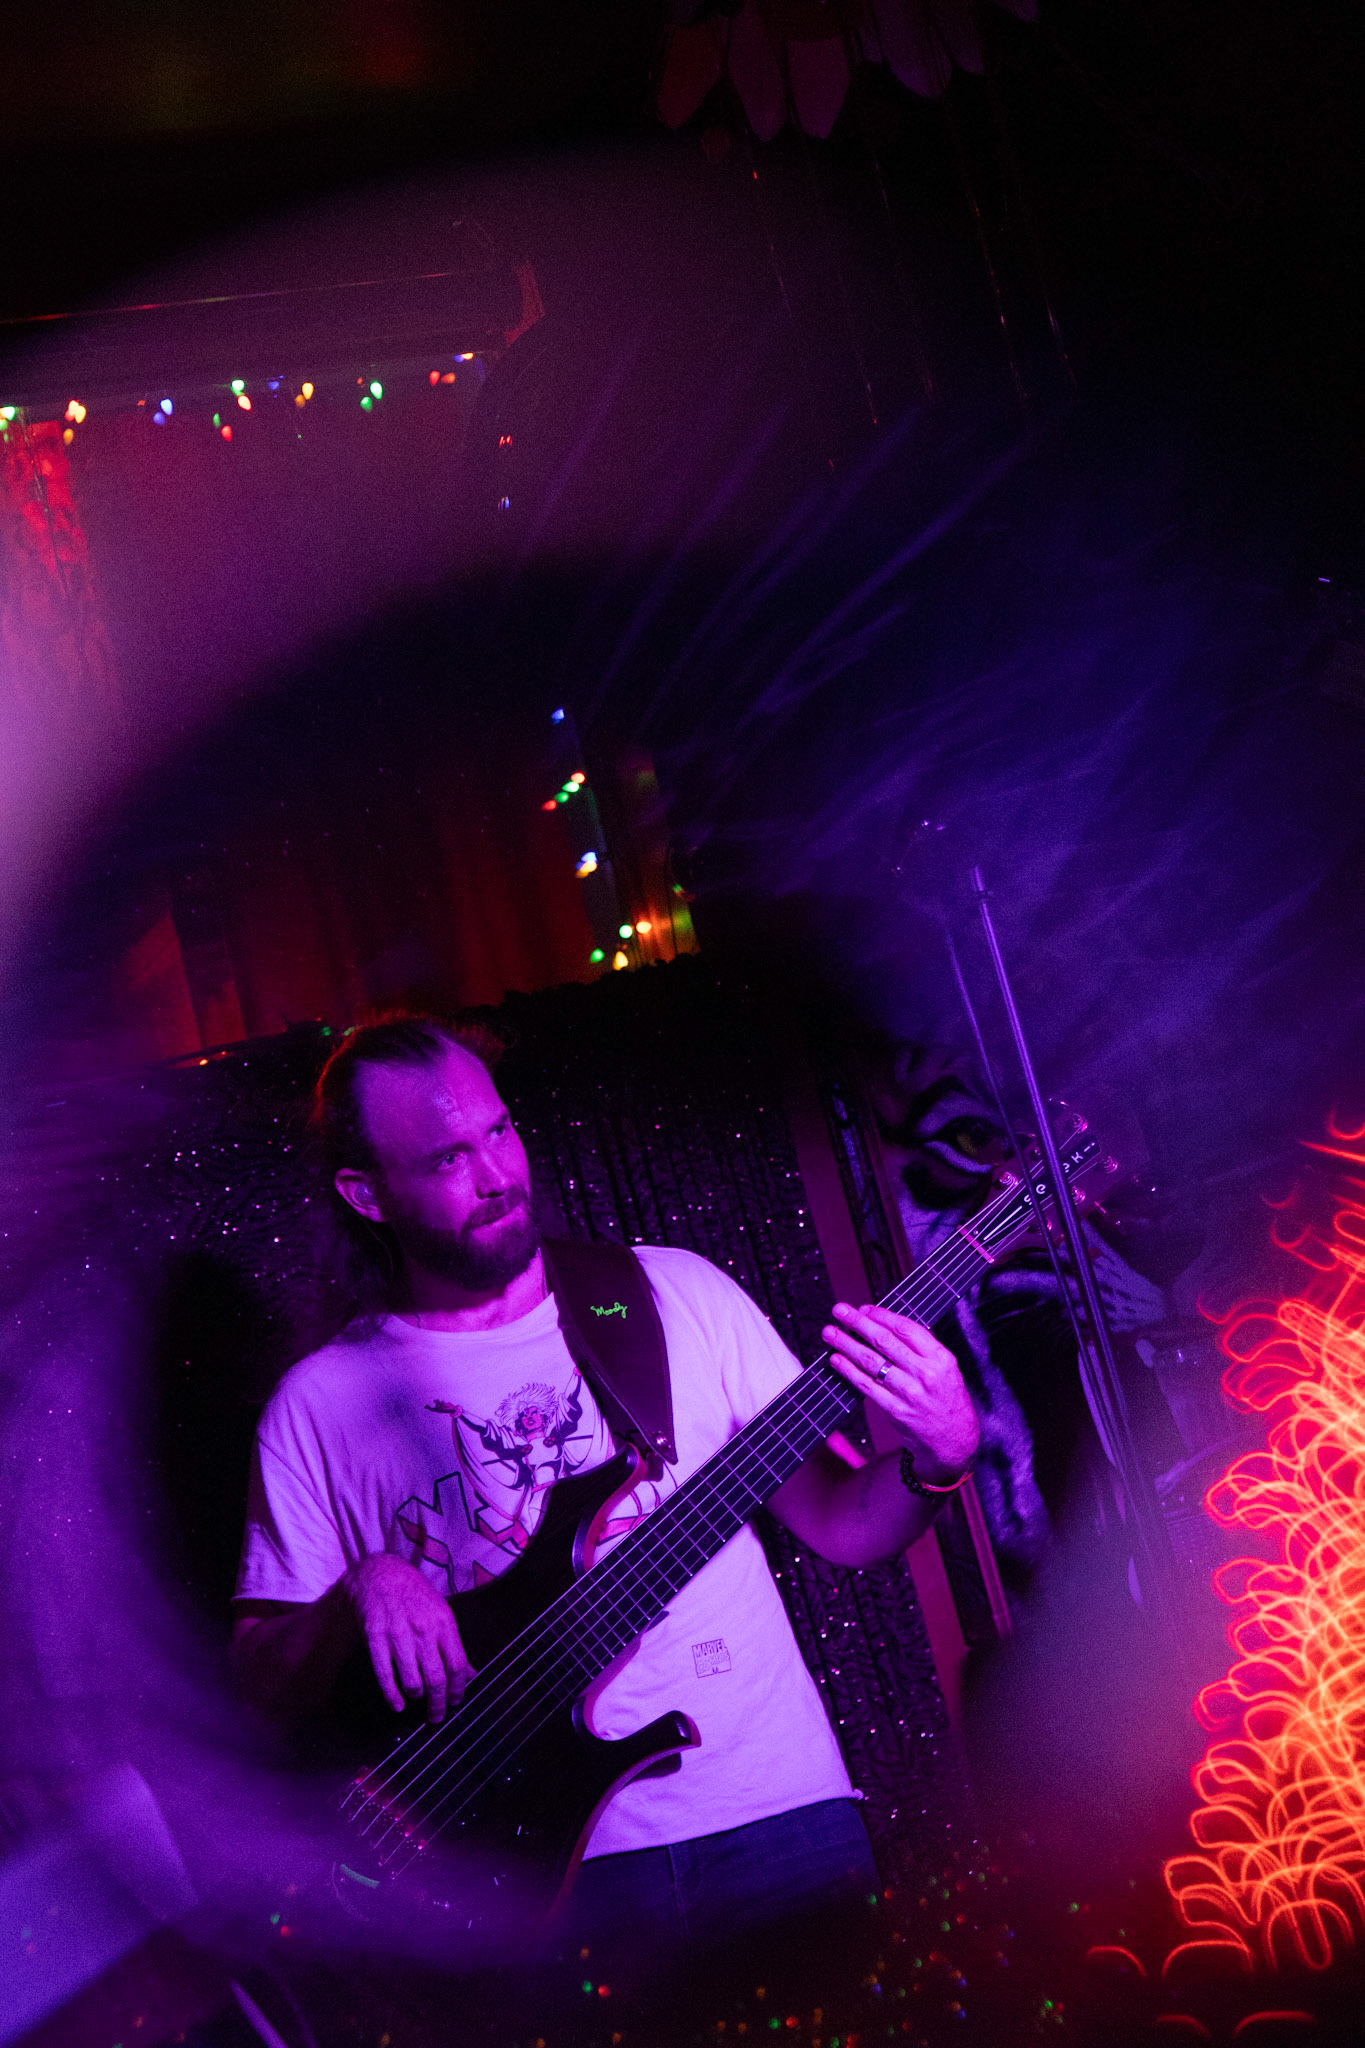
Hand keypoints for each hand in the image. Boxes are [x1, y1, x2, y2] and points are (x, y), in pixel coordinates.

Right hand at [342, 1554, 473, 1722]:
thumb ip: (453, 1645)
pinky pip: (384, 1674)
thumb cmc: (415, 1595)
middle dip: (438, 1704)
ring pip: (411, 1680)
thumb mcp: (441, 1612)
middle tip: (437, 1716)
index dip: (458, 1689)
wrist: (381, 1574)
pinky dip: (392, 1695)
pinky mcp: (375, 1637)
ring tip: (418, 1701)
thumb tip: (470, 1675)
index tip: (456, 1702)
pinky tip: (397, 1705)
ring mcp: (398, 1634)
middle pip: (436, 1678)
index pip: (457, 1665)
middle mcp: (423, 1630)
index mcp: (443, 1622)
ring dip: (416, 1697)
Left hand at [822, 1302, 979, 1485]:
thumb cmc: (948, 1401)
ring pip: (871, 1361)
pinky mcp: (895, 1411)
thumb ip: (923, 1349)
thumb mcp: (947, 1370)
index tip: (863, 1308)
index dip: (881, 1315)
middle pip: (884, 1341)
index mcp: (941, 1358)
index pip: (905, 1328)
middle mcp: (925, 1373)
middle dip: (857, 1322)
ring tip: (829, 1333)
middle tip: (839, 1311)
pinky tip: (836, 1360)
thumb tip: (887, 1325)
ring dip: (846, 1344)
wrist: (955, 1442)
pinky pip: (866, 1386)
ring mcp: (909, 1393)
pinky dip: (848, 1371)